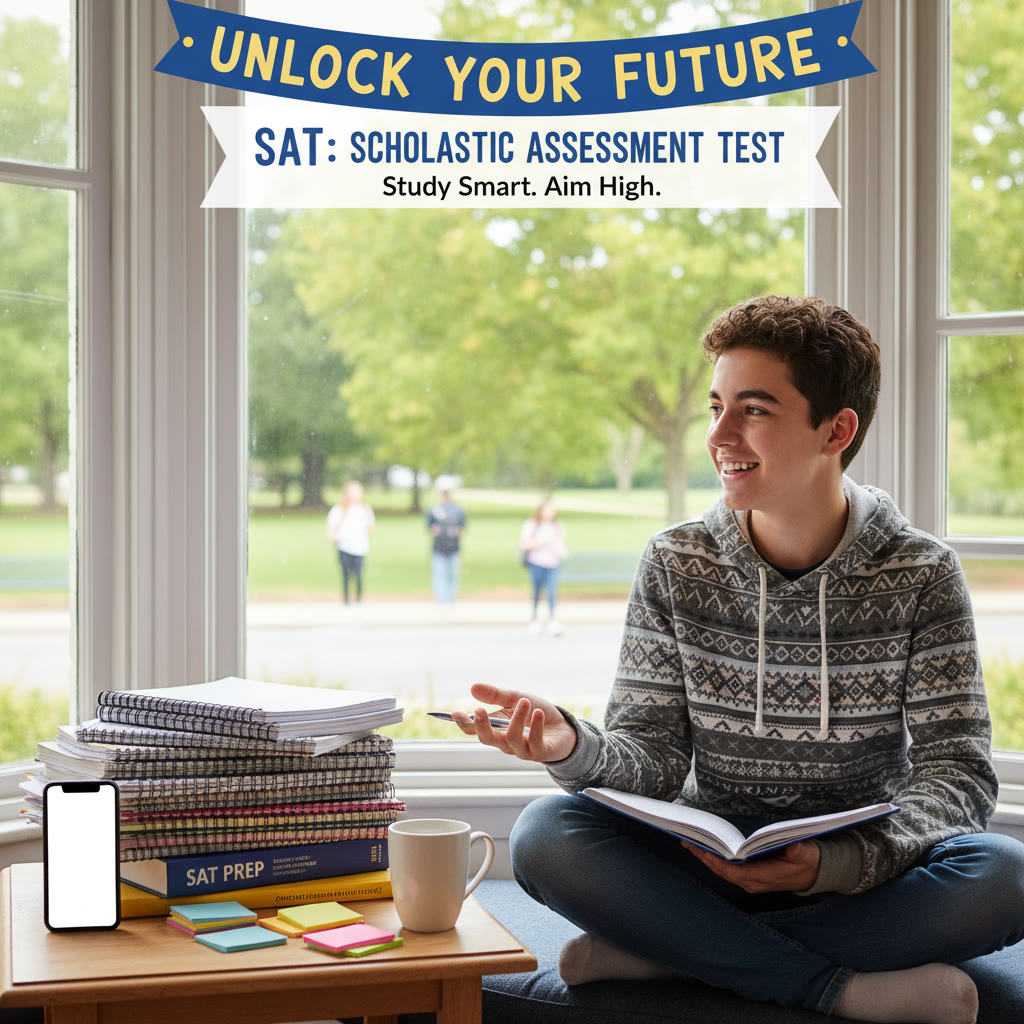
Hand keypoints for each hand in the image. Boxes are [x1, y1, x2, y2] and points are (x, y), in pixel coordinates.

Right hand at [451, 683, 577, 763]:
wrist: (563, 727)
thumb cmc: (536, 713)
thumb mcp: (516, 698)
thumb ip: (495, 695)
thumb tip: (473, 687)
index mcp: (497, 729)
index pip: (475, 730)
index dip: (465, 724)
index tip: (454, 714)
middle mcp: (506, 742)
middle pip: (487, 739)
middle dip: (482, 726)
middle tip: (479, 710)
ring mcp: (522, 750)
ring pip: (511, 739)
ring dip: (517, 719)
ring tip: (524, 701)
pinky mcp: (540, 753)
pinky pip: (534, 742)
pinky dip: (536, 726)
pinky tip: (538, 713)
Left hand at [680, 839, 820, 893]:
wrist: (815, 873)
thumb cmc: (809, 860)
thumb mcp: (807, 853)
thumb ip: (799, 851)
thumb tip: (793, 847)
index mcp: (764, 877)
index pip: (734, 872)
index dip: (717, 861)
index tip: (702, 848)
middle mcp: (753, 883)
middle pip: (722, 871)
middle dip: (704, 857)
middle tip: (686, 840)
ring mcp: (750, 881)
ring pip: (722, 871)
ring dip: (706, 858)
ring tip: (689, 842)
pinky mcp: (750, 877)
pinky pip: (727, 870)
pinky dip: (714, 860)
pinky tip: (705, 849)